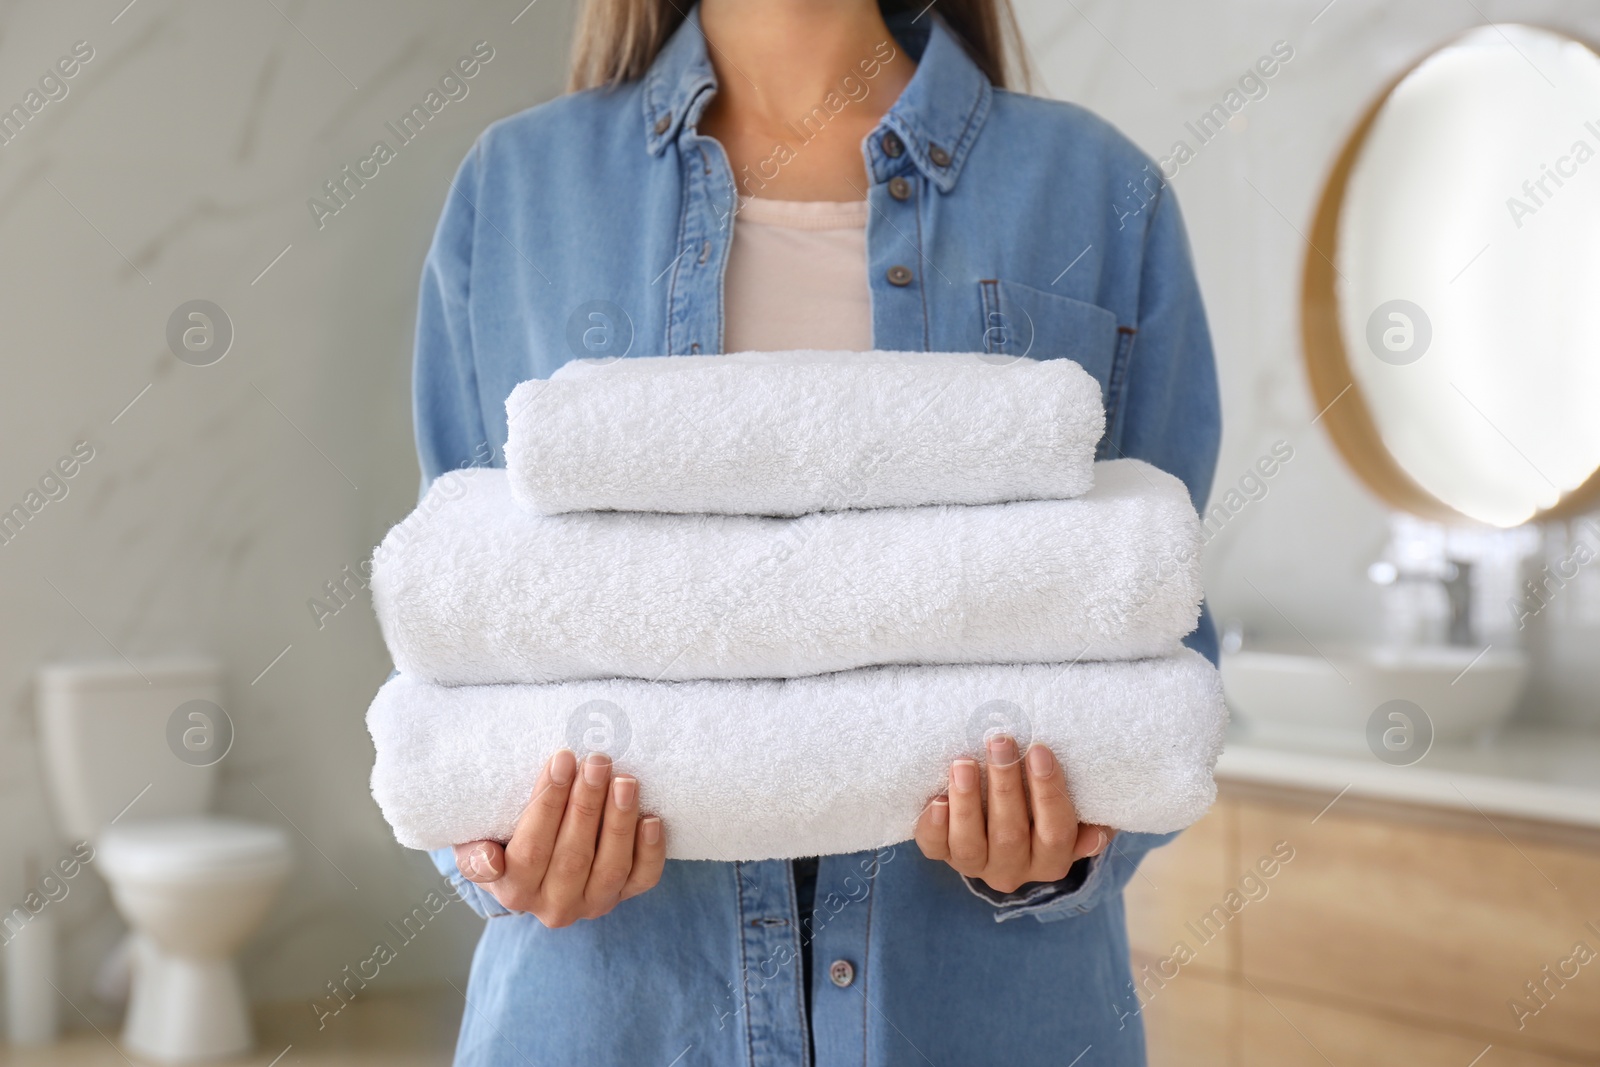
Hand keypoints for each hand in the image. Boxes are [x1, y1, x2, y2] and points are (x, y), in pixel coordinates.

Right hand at [453, 749, 665, 926]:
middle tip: (597, 761)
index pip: (532, 848)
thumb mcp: (475, 847)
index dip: (548, 804)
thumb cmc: (504, 844)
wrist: (533, 869)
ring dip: (620, 821)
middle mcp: (554, 905)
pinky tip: (651, 819)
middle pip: (573, 856)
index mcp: (515, 891)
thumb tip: (490, 860)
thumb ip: (475, 856)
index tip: (562, 760)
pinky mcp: (624, 896)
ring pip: (611, 867)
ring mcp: (592, 903)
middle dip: (587, 804)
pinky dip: (651, 851)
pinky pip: (642, 879)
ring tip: (625, 781)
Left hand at [914, 736, 1113, 893]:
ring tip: (964, 763)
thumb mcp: (1075, 809)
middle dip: (1005, 783)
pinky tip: (937, 799)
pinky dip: (934, 825)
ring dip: (967, 802)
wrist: (1001, 809)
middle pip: (1011, 833)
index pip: (1056, 831)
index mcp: (1053, 859)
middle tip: (1000, 741)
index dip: (1048, 791)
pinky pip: (935, 847)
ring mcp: (977, 864)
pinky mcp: (944, 853)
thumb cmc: (1044, 800)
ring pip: (971, 844)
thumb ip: (1088, 818)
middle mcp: (1015, 869)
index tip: (1039, 750)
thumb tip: (1096, 836)